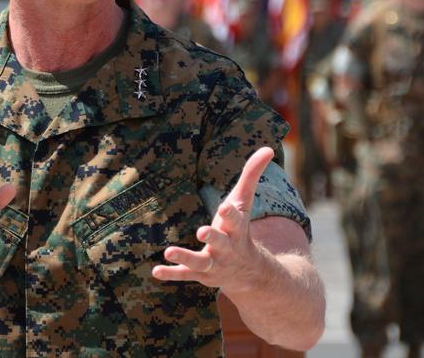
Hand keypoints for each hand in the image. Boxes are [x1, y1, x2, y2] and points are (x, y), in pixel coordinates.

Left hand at [152, 147, 273, 292]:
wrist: (249, 272)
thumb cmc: (240, 229)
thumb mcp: (244, 202)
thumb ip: (251, 175)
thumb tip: (267, 149)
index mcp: (236, 229)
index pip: (236, 219)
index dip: (231, 214)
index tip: (226, 206)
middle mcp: (227, 248)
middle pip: (220, 242)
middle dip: (212, 237)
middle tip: (202, 231)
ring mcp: (214, 263)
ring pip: (200, 262)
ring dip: (185, 257)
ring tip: (169, 251)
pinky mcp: (201, 274)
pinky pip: (185, 275)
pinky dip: (172, 273)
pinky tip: (156, 270)